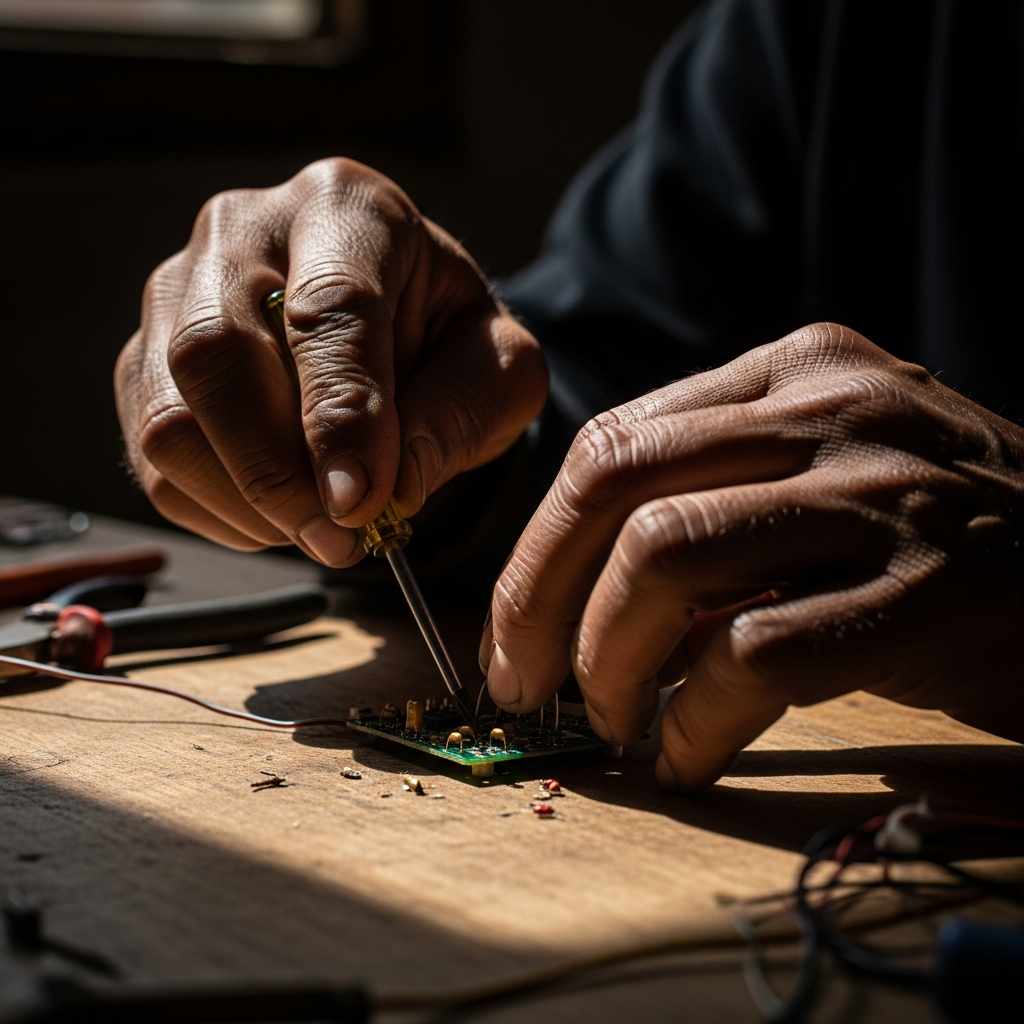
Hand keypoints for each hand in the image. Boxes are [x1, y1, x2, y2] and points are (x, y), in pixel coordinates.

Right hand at [115, 158, 545, 563]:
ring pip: (169, 413)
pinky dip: (216, 510)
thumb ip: (460, 413)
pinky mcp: (145, 357)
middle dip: (276, 472)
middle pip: (216, 352)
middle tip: (338, 539)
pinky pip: (152, 455)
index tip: (359, 503)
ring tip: (318, 531)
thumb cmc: (449, 340)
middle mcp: (243, 230)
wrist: (397, 324)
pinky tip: (277, 518)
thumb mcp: (497, 367)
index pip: (329, 308)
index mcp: (347, 209)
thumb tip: (389, 489)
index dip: (340, 414)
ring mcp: (178, 291)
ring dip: (244, 501)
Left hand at [482, 323, 1023, 788]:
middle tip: (522, 684)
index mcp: (793, 370)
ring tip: (612, 723)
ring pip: (668, 560)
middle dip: (537, 599)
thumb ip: (717, 486)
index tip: (511, 628)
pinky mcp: (931, 590)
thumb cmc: (942, 532)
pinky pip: (757, 656)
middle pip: (617, 489)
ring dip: (609, 662)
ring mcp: (885, 493)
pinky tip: (690, 757)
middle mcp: (831, 410)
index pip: (612, 443)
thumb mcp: (827, 468)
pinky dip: (697, 721)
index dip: (537, 547)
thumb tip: (570, 577)